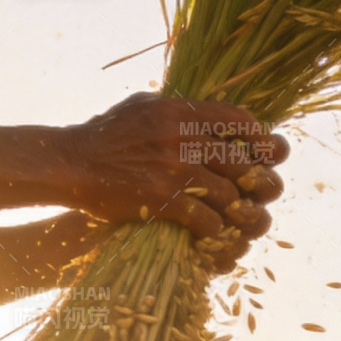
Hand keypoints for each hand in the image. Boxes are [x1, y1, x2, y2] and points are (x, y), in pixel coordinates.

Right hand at [60, 93, 286, 263]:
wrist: (70, 164)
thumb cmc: (103, 135)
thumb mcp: (142, 107)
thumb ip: (178, 109)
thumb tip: (210, 112)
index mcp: (182, 111)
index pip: (241, 121)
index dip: (263, 140)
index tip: (269, 153)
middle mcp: (183, 137)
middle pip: (245, 162)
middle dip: (263, 181)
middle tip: (268, 192)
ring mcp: (174, 170)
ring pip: (231, 195)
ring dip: (242, 212)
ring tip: (246, 220)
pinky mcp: (162, 200)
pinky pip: (207, 219)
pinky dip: (215, 230)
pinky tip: (213, 234)